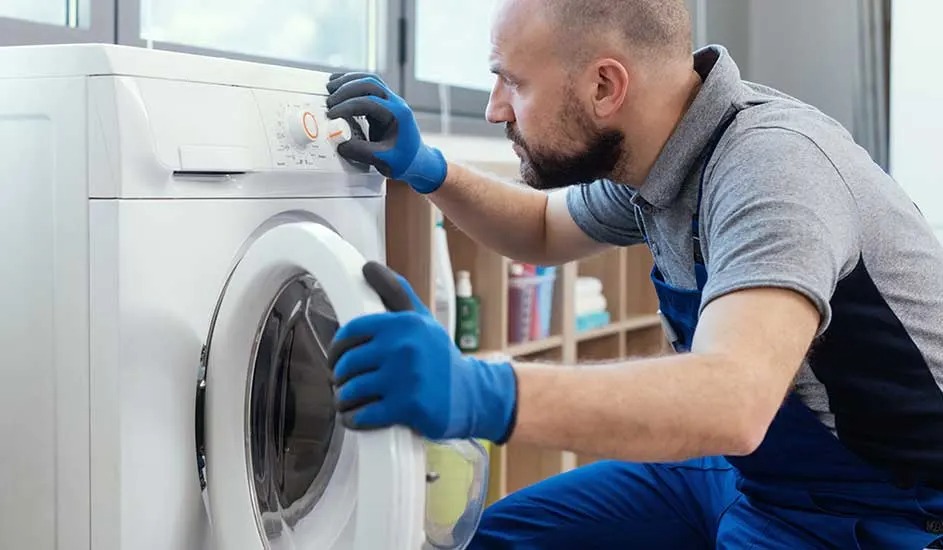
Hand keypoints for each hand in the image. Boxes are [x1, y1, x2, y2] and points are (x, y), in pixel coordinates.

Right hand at [325, 72, 447, 193]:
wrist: (417, 160)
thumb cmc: (404, 160)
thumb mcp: (384, 161)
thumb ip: (362, 152)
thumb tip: (340, 143)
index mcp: (398, 114)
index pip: (370, 102)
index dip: (348, 106)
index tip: (332, 115)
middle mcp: (396, 103)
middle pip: (370, 84)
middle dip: (347, 89)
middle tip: (329, 101)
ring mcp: (390, 101)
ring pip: (369, 80)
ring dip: (348, 81)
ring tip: (329, 86)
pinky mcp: (383, 104)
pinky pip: (367, 87)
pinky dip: (352, 84)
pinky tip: (338, 87)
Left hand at [328, 261, 517, 442]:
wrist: (474, 396)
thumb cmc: (441, 358)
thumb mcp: (422, 321)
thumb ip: (396, 293)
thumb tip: (368, 267)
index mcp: (404, 324)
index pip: (351, 332)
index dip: (337, 348)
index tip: (337, 358)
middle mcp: (404, 347)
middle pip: (348, 363)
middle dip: (340, 376)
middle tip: (343, 383)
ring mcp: (406, 378)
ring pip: (351, 390)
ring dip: (344, 400)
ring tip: (348, 401)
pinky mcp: (408, 407)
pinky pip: (364, 414)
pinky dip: (354, 419)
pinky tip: (357, 417)